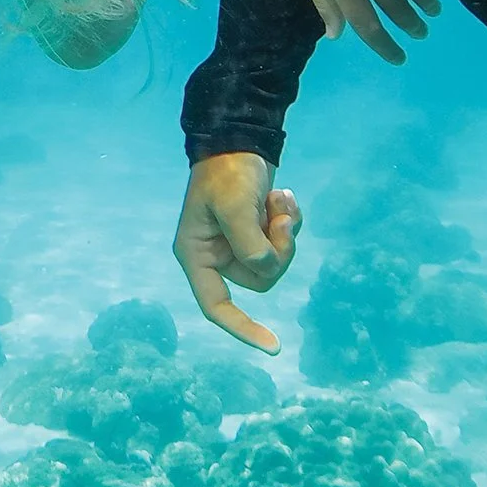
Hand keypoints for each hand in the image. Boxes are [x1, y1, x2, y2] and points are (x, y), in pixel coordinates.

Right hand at [173, 152, 300, 352]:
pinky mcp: (256, 233)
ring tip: (280, 200)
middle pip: (260, 278)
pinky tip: (283, 196)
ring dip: (285, 232)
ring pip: (275, 262)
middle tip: (282, 218)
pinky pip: (283, 245)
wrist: (239, 139)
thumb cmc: (228, 172)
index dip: (243, 329)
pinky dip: (289, 222)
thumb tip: (266, 267)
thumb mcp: (235, 206)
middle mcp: (216, 256)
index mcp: (197, 255)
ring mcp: (237, 245)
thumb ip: (250, 244)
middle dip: (278, 249)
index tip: (275, 346)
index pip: (217, 307)